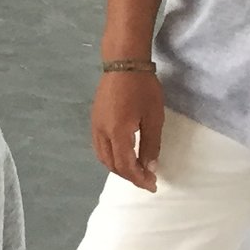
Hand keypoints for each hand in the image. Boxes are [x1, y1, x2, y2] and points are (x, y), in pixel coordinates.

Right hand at [92, 66, 163, 191]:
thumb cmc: (143, 89)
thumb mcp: (154, 118)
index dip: (139, 178)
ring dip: (118, 168)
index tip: (153, 185)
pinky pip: (99, 147)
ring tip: (135, 170)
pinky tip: (123, 154)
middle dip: (129, 176)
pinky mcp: (95, 120)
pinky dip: (110, 157)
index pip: (126, 165)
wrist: (124, 64)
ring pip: (102, 157)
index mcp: (117, 133)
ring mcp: (95, 126)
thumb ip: (151, 145)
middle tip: (147, 180)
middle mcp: (101, 133)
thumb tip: (150, 167)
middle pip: (111, 164)